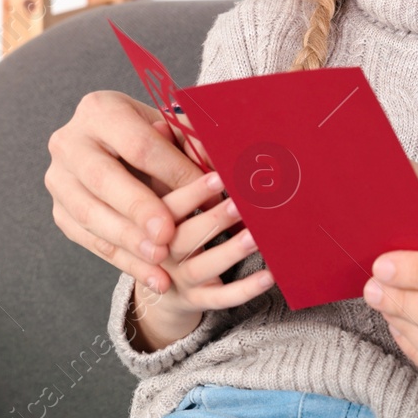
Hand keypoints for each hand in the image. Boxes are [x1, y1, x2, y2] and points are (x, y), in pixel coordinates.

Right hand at [46, 89, 205, 291]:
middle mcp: (69, 142)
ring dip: (129, 241)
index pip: (138, 143)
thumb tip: (219, 164)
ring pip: (90, 214)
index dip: (173, 170)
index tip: (207, 193)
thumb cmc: (153, 137)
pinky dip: (126, 262)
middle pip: (103, 178)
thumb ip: (192, 145)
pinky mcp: (59, 212)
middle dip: (138, 208)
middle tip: (167, 235)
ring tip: (162, 260)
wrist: (113, 151)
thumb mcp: (172, 131)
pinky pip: (90, 241)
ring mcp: (58, 179)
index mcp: (99, 110)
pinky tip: (156, 277)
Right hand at [126, 171, 276, 350]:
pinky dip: (244, 289)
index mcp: (147, 219)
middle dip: (213, 220)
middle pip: (182, 237)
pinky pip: (220, 299)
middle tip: (241, 203)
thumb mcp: (156, 185)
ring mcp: (176, 277)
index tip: (217, 178)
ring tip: (257, 236)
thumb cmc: (163, 215)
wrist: (151, 275)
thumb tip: (173, 119)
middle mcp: (159, 250)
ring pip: (202, 267)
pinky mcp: (194, 299)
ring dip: (230, 251)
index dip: (190, 194)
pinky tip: (270, 275)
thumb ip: (169, 157)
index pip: (164, 208)